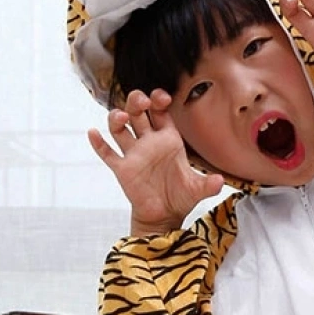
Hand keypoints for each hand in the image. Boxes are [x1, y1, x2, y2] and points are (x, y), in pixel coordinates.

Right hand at [87, 89, 223, 235]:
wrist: (164, 216)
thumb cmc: (180, 197)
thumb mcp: (197, 190)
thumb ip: (208, 184)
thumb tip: (220, 181)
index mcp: (167, 139)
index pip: (159, 110)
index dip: (158, 100)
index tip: (162, 98)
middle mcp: (148, 142)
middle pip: (137, 111)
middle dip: (136, 101)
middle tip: (141, 102)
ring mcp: (133, 154)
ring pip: (119, 127)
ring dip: (117, 118)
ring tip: (121, 118)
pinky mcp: (122, 169)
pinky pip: (107, 153)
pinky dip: (98, 143)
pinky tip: (93, 133)